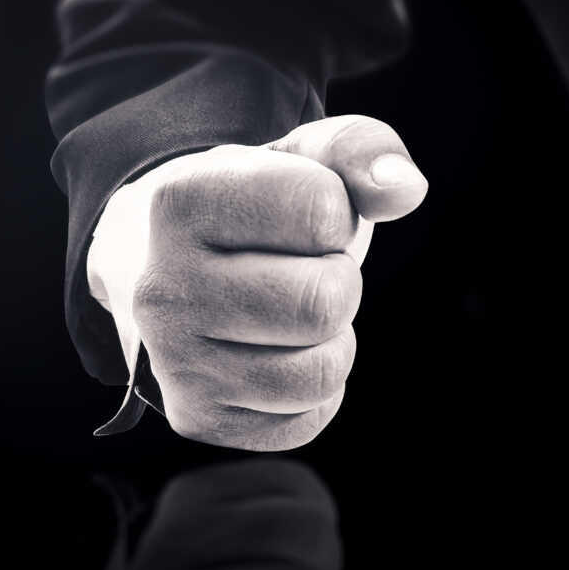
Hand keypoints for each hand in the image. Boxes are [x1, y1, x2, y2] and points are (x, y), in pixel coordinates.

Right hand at [91, 115, 427, 449]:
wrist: (167, 267)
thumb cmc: (254, 209)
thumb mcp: (300, 159)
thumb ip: (362, 149)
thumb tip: (404, 189)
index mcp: (182, 202)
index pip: (321, 210)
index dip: (336, 212)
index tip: (303, 217)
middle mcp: (164, 287)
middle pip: (323, 302)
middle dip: (339, 283)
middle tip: (304, 272)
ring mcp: (174, 361)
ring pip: (320, 373)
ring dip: (331, 340)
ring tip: (292, 314)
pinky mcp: (197, 416)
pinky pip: (307, 419)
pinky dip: (315, 390)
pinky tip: (277, 354)